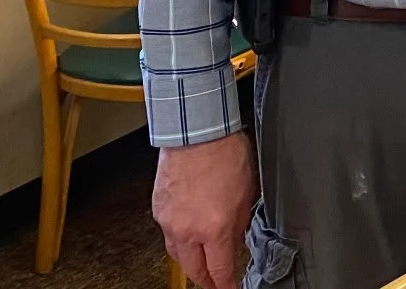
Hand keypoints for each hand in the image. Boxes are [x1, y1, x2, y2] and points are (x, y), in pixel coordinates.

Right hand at [152, 132, 255, 288]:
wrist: (195, 132)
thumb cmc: (223, 153)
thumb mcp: (246, 192)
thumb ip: (239, 222)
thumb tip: (235, 239)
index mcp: (215, 228)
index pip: (220, 269)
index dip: (225, 284)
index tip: (229, 288)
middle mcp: (188, 230)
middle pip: (194, 270)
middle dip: (205, 280)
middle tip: (214, 282)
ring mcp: (169, 221)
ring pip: (177, 254)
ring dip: (190, 262)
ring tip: (200, 264)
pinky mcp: (158, 210)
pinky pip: (168, 234)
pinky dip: (178, 239)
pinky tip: (187, 235)